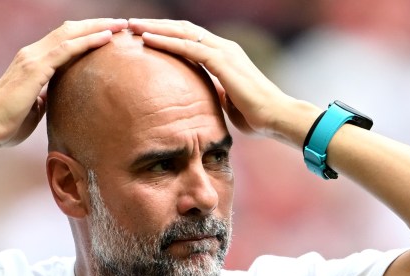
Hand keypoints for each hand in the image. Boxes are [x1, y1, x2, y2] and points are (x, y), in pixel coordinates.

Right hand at [0, 18, 127, 148]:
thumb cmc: (6, 125)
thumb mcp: (32, 109)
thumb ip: (44, 99)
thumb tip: (53, 99)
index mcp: (30, 62)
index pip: (62, 40)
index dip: (84, 34)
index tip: (108, 33)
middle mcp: (31, 54)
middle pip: (69, 30)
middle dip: (96, 24)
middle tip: (120, 23)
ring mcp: (32, 58)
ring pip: (70, 34)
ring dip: (97, 27)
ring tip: (120, 25)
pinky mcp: (35, 69)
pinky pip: (67, 49)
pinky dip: (88, 41)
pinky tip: (107, 38)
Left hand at [127, 18, 318, 146]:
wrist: (278, 117)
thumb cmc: (256, 115)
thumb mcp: (228, 102)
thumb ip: (215, 93)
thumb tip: (203, 97)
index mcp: (225, 55)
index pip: (191, 38)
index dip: (168, 34)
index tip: (145, 35)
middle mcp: (224, 47)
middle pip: (183, 29)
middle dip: (156, 25)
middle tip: (131, 24)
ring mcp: (224, 51)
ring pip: (182, 32)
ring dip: (155, 28)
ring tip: (132, 27)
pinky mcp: (222, 61)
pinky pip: (188, 47)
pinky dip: (165, 41)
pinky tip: (147, 40)